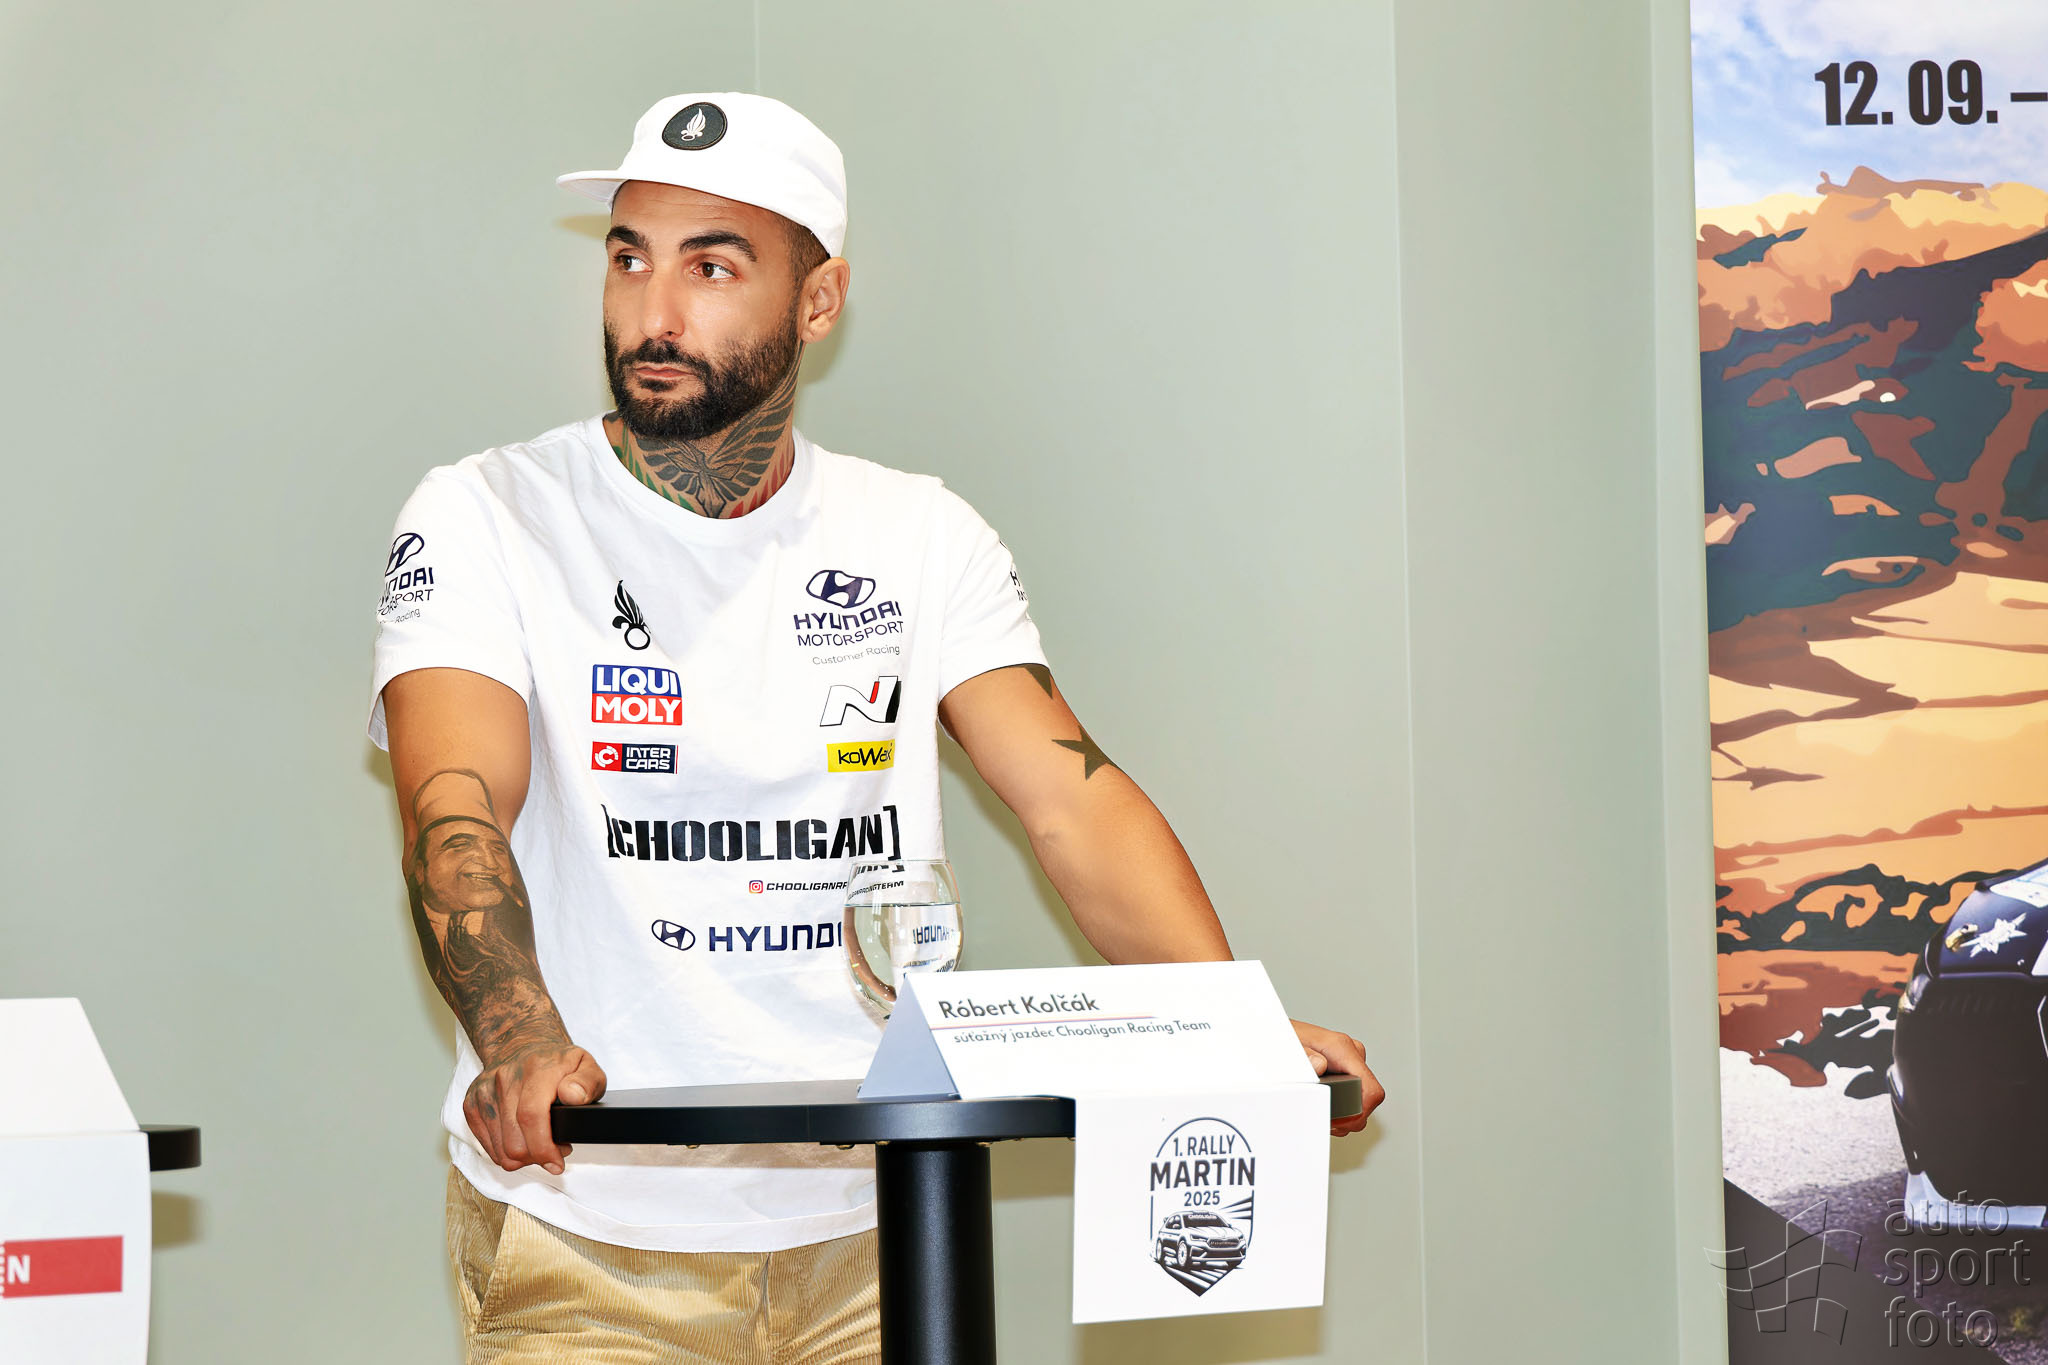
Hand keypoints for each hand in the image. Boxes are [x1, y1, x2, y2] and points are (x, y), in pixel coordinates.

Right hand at [463, 1041, 607, 1175]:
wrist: (521, 1046)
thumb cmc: (556, 1062)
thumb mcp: (586, 1065)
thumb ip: (588, 1082)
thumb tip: (573, 1096)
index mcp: (537, 1068)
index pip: (531, 1116)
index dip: (544, 1148)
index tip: (557, 1163)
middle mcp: (505, 1078)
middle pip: (515, 1142)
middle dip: (537, 1157)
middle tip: (554, 1150)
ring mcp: (484, 1092)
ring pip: (501, 1151)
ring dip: (523, 1157)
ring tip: (540, 1143)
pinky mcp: (471, 1104)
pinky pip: (488, 1148)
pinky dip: (507, 1152)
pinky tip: (522, 1138)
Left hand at [1291, 1019, 1384, 1136]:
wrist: (1277, 1033)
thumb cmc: (1283, 1039)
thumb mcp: (1289, 1049)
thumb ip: (1305, 1056)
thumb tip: (1320, 1065)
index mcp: (1342, 1048)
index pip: (1371, 1090)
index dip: (1359, 1113)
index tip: (1340, 1121)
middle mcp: (1351, 1052)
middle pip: (1368, 1098)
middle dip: (1350, 1116)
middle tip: (1329, 1122)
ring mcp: (1351, 1060)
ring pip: (1363, 1097)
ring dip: (1347, 1113)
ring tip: (1326, 1115)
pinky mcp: (1346, 1067)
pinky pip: (1356, 1092)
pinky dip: (1344, 1105)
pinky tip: (1327, 1107)